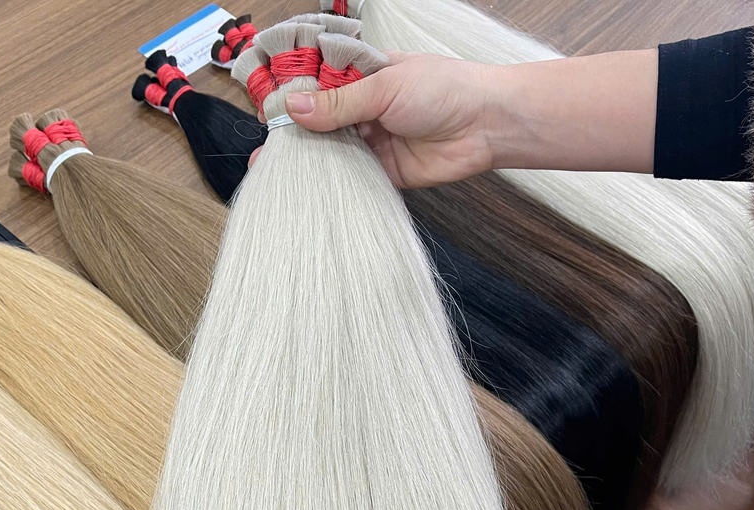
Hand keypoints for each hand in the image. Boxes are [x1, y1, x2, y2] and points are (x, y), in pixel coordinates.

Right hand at [278, 47, 656, 186]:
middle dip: (297, 138)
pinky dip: (335, 184)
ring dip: (313, 163)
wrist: (486, 125)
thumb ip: (340, 102)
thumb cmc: (446, 89)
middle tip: (267, 155)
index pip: (319, 86)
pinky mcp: (385, 172)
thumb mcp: (385, 87)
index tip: (269, 114)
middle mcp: (365, 109)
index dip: (295, 99)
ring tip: (280, 175)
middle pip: (321, 123)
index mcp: (364, 76)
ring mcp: (374, 141)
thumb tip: (296, 108)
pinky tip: (312, 190)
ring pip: (334, 153)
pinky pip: (353, 179)